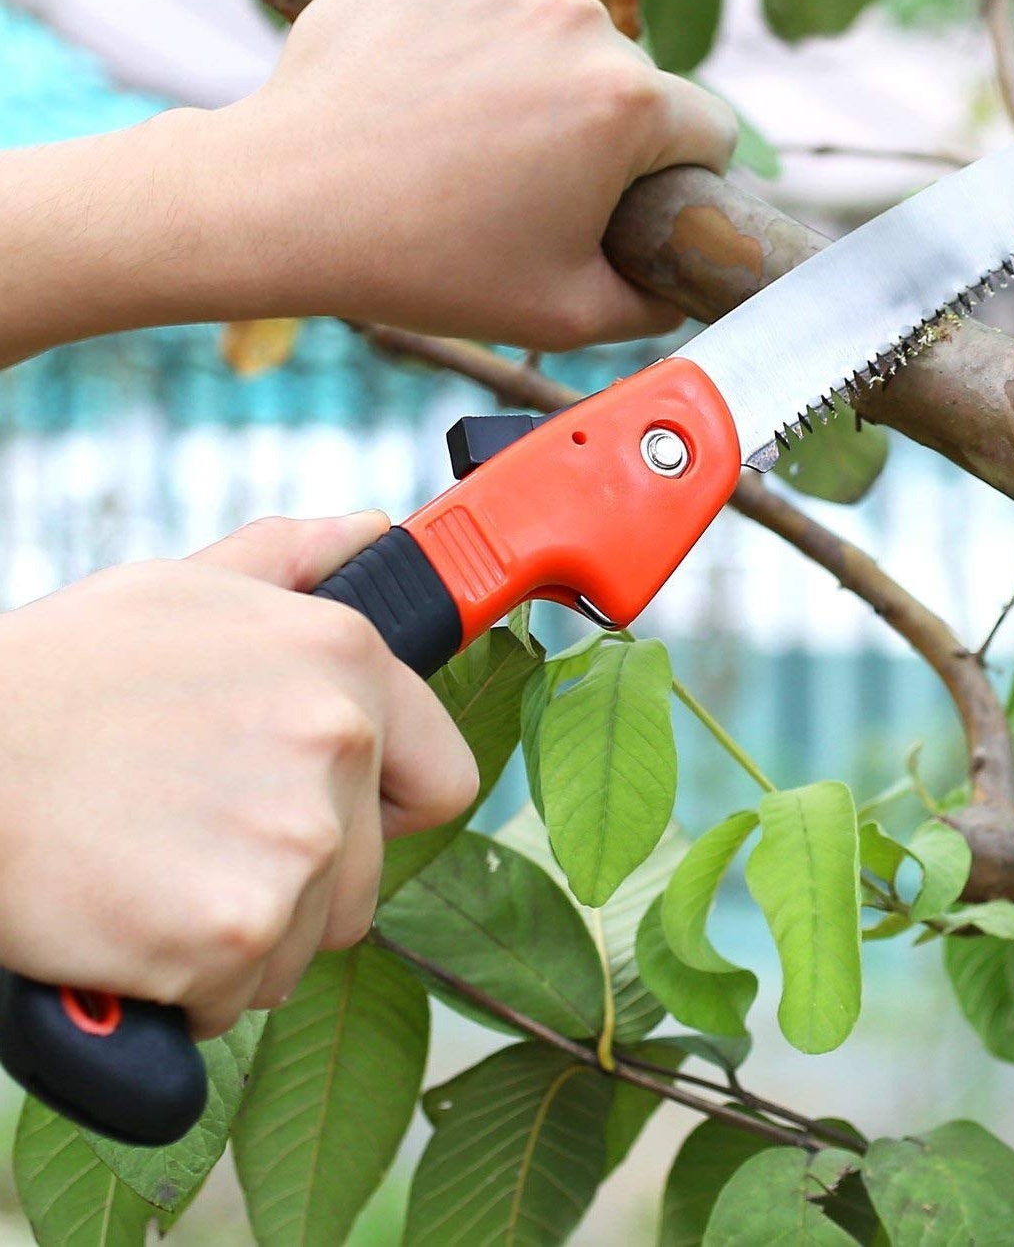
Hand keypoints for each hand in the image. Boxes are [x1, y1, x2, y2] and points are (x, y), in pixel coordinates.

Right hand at [0, 512, 476, 1037]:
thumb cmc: (56, 679)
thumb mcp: (179, 591)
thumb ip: (290, 564)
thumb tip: (368, 532)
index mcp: (342, 658)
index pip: (444, 777)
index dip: (386, 808)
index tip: (335, 813)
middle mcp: (338, 742)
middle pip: (363, 874)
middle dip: (293, 877)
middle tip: (196, 837)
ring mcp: (294, 841)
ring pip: (304, 939)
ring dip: (241, 931)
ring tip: (155, 869)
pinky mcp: (235, 932)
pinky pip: (237, 994)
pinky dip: (186, 982)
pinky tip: (130, 917)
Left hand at [202, 0, 738, 348]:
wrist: (287, 203)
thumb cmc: (427, 265)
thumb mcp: (564, 317)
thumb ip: (652, 306)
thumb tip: (679, 287)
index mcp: (626, 106)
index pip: (705, 130)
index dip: (674, 177)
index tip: (624, 200)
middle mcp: (576, 20)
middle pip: (624, 76)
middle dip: (591, 126)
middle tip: (516, 182)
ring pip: (550, 30)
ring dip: (526, 73)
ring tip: (457, 136)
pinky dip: (460, 31)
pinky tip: (421, 86)